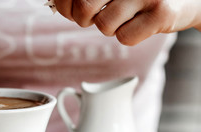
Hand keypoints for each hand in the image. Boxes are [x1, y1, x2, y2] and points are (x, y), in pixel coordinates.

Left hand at [54, 0, 200, 45]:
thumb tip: (58, 5)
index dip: (64, 4)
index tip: (69, 10)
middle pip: (84, 8)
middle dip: (83, 18)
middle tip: (95, 16)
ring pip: (104, 26)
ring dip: (111, 27)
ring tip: (127, 16)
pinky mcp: (160, 13)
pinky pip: (125, 38)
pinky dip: (129, 36)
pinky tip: (140, 23)